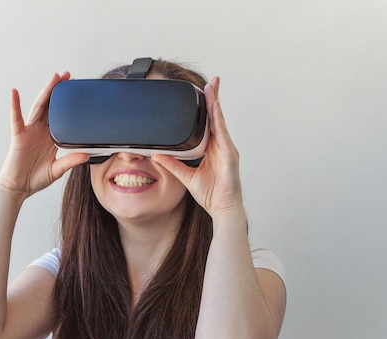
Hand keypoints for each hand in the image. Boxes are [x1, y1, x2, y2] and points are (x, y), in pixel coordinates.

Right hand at [0, 72, 87, 199]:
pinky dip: (15, 105)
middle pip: (50, 106)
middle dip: (58, 90)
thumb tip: (86, 155)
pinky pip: (16, 119)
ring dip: (46, 91)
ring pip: (38, 107)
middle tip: (68, 76)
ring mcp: (29, 131)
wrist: (18, 187)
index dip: (68, 104)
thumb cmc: (35, 178)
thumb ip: (70, 161)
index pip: (61, 116)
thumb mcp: (57, 169)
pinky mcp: (19, 136)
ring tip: (54, 78)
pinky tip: (14, 92)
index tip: (78, 91)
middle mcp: (40, 131)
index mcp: (51, 137)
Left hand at [152, 77, 243, 216]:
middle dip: (214, 98)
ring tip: (212, 87)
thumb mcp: (186, 176)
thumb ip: (173, 164)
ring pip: (220, 121)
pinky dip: (218, 120)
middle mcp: (222, 146)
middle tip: (212, 80)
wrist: (222, 209)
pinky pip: (222, 134)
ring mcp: (227, 150)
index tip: (204, 92)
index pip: (209, 124)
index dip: (208, 107)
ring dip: (216, 103)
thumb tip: (157, 155)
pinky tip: (214, 107)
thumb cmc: (211, 195)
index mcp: (213, 149)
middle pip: (217, 117)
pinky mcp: (230, 156)